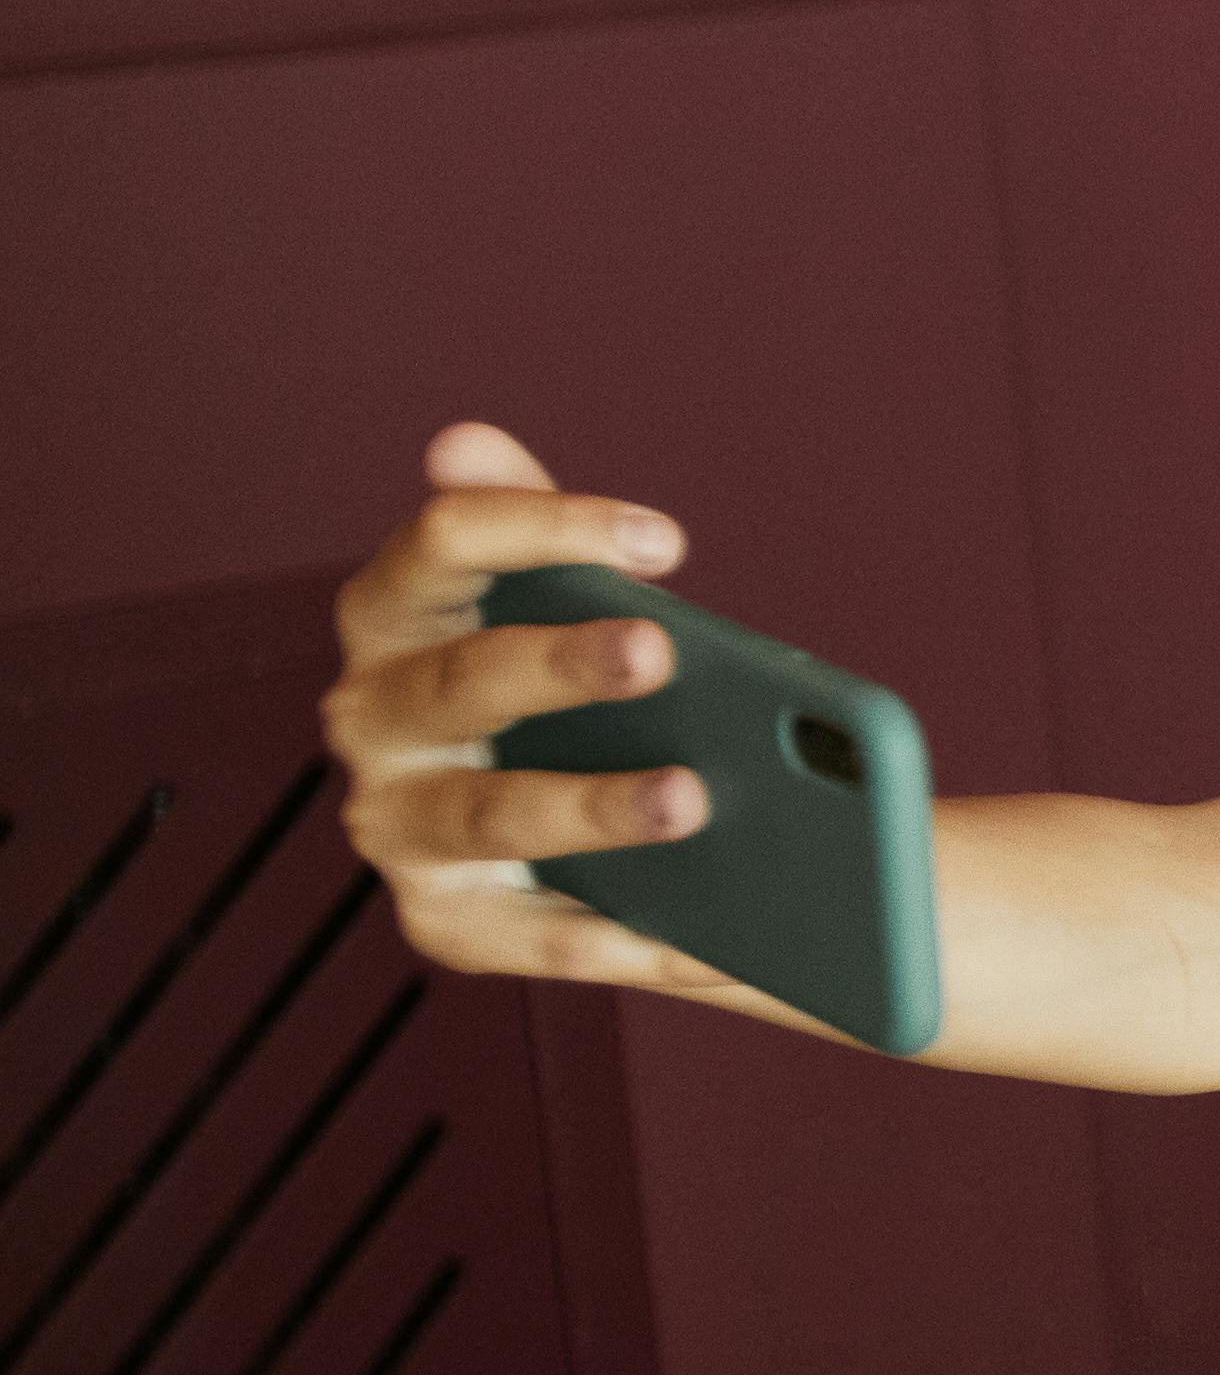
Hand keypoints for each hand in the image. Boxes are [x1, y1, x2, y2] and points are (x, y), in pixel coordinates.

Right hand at [321, 424, 764, 1010]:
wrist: (630, 831)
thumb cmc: (595, 689)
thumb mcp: (582, 605)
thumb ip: (542, 531)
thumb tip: (462, 440)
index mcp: (398, 617)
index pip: (440, 543)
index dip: (541, 526)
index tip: (666, 540)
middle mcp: (371, 718)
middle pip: (461, 679)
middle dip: (557, 663)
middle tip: (661, 649)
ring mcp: (396, 824)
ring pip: (487, 811)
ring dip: (588, 806)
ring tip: (692, 799)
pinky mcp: (443, 921)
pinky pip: (521, 934)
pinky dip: (605, 933)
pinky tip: (688, 933)